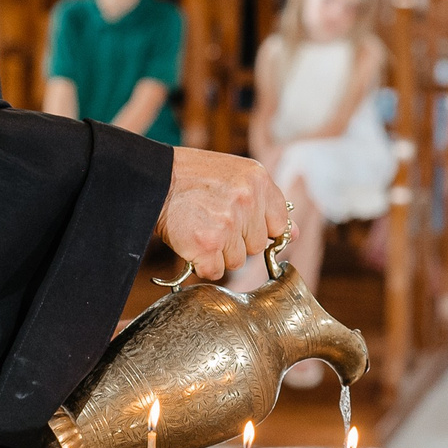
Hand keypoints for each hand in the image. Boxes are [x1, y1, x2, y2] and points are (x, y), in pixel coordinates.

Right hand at [158, 146, 283, 281]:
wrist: (151, 179)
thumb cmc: (192, 177)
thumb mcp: (236, 176)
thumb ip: (268, 203)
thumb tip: (295, 234)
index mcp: (258, 180)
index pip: (278, 223)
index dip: (259, 228)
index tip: (242, 224)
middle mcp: (247, 200)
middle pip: (256, 245)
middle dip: (236, 240)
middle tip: (212, 220)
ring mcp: (228, 223)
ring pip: (237, 260)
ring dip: (218, 252)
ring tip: (199, 227)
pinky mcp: (207, 244)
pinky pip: (215, 271)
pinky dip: (201, 264)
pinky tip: (191, 241)